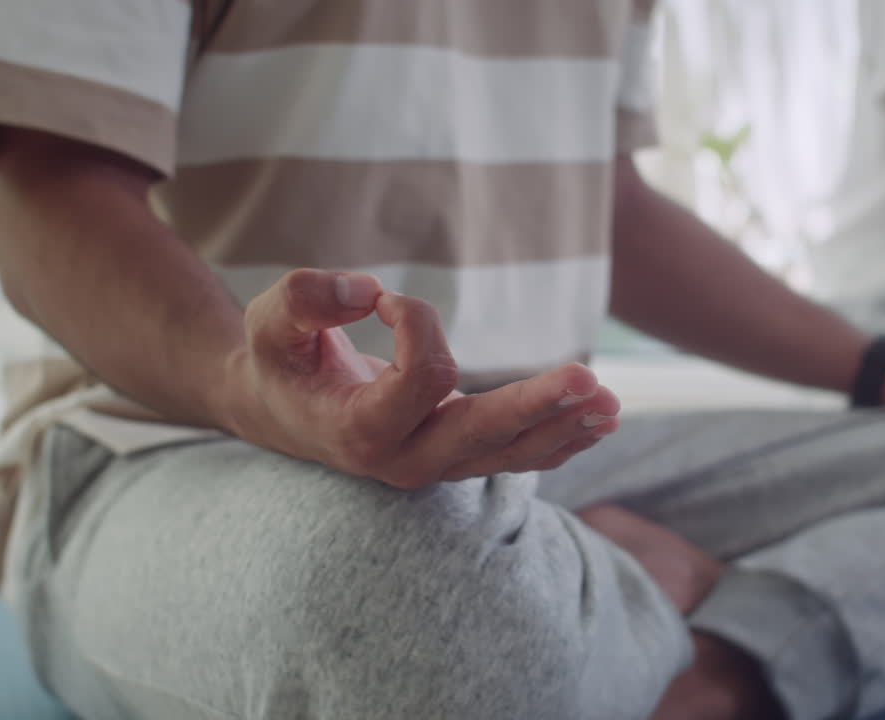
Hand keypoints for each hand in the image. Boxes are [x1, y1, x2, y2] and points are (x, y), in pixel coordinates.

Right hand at [220, 269, 620, 487]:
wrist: (280, 410)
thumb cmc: (279, 360)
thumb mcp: (272, 321)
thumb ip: (307, 299)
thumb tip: (366, 291)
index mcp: (359, 430)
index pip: (424, 380)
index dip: (420, 324)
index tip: (388, 298)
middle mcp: (404, 460)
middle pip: (486, 435)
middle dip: (540, 405)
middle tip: (591, 380)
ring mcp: (435, 465)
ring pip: (512, 455)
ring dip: (564, 427)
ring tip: (612, 404)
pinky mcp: (457, 456)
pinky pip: (516, 455)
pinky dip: (559, 438)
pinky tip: (600, 421)